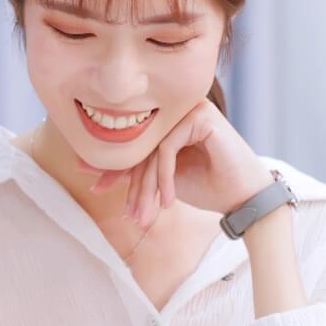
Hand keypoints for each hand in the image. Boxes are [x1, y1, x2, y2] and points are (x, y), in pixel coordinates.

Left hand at [80, 100, 272, 226]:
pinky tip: (166, 201)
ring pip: (151, 149)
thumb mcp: (159, 180)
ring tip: (145, 216)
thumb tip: (82, 163)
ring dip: (146, 187)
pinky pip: (167, 148)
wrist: (243, 197)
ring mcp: (188, 109)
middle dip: (130, 184)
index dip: (113, 167)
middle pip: (139, 146)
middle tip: (128, 214)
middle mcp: (175, 110)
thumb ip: (130, 168)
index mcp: (165, 121)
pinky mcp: (199, 116)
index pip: (132, 143)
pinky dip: (164, 178)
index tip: (96, 188)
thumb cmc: (206, 186)